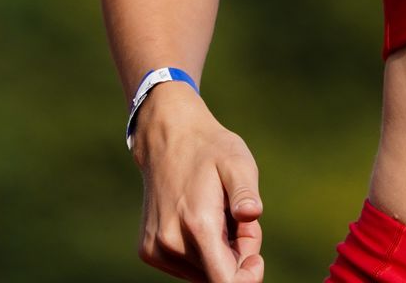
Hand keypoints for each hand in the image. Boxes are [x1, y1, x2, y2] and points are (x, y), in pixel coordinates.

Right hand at [131, 87, 264, 280]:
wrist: (167, 136)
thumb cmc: (210, 149)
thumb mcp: (237, 162)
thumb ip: (245, 192)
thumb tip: (252, 214)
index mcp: (198, 225)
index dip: (247, 278)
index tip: (256, 259)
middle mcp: (171, 243)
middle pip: (217, 276)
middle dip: (236, 256)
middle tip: (238, 220)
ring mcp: (156, 248)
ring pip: (202, 273)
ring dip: (219, 254)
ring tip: (219, 215)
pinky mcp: (148, 250)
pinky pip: (186, 267)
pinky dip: (200, 252)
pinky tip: (200, 220)